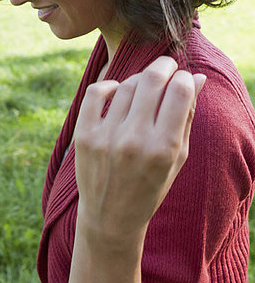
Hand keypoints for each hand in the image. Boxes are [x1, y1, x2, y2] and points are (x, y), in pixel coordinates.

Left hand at [74, 56, 206, 249]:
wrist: (111, 216)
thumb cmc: (151, 185)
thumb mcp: (177, 157)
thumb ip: (188, 117)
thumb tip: (198, 79)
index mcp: (164, 148)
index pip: (180, 92)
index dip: (185, 78)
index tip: (184, 79)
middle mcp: (135, 140)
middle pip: (152, 79)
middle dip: (164, 66)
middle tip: (168, 67)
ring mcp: (106, 137)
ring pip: (126, 85)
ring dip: (139, 79)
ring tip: (144, 88)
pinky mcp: (84, 135)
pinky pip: (96, 92)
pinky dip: (108, 85)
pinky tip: (117, 91)